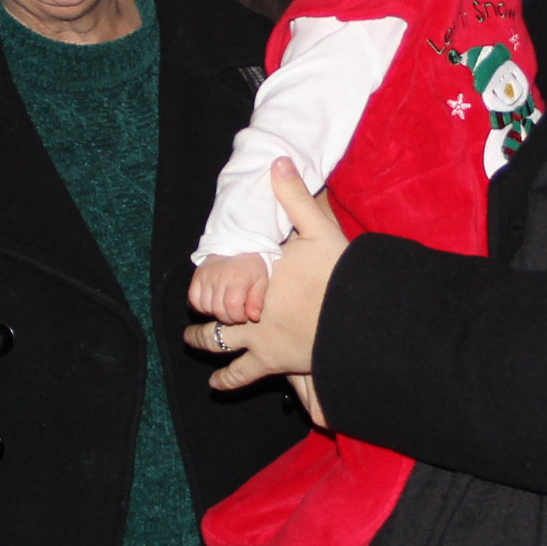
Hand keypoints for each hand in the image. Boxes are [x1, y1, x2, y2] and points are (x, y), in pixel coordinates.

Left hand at [182, 162, 341, 391]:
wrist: (358, 318)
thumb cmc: (340, 274)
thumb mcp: (318, 228)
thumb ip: (294, 196)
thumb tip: (277, 160)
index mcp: (257, 276)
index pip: (223, 278)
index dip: (211, 282)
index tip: (200, 284)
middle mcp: (249, 308)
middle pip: (214, 312)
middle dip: (200, 316)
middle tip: (188, 322)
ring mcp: (258, 338)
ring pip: (218, 344)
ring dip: (204, 342)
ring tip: (193, 342)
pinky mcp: (273, 362)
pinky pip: (242, 374)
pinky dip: (228, 381)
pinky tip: (217, 385)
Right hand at [189, 252, 271, 325]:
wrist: (237, 244)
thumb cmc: (251, 265)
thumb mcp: (261, 281)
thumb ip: (257, 300)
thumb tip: (253, 317)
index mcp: (237, 278)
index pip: (232, 307)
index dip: (238, 317)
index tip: (244, 316)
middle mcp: (218, 277)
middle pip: (218, 309)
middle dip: (228, 317)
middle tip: (235, 313)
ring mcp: (205, 277)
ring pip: (205, 306)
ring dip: (215, 312)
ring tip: (225, 307)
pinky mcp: (197, 277)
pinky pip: (194, 299)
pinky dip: (202, 306)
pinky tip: (212, 304)